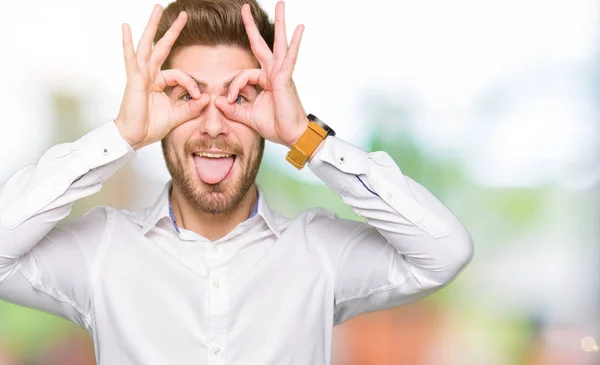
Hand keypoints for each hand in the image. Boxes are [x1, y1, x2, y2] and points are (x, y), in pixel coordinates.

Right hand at [115, 5, 209, 149]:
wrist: (134, 137)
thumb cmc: (150, 126)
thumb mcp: (178, 116)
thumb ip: (192, 107)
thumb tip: (207, 98)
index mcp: (159, 82)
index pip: (180, 75)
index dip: (191, 84)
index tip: (198, 97)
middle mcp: (149, 75)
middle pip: (162, 47)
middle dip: (173, 31)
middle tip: (184, 15)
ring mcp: (140, 75)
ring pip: (147, 45)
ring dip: (153, 27)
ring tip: (157, 9)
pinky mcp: (134, 79)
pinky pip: (131, 58)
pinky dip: (127, 42)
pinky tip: (125, 27)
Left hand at [215, 1, 307, 148]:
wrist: (291, 136)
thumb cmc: (275, 125)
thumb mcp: (248, 116)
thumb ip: (233, 108)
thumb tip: (218, 101)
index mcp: (265, 81)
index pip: (243, 74)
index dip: (233, 86)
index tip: (229, 100)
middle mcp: (273, 74)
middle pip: (262, 45)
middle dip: (252, 26)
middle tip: (245, 7)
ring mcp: (281, 74)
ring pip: (278, 44)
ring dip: (280, 23)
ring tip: (281, 4)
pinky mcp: (286, 79)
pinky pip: (289, 58)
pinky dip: (295, 44)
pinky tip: (300, 29)